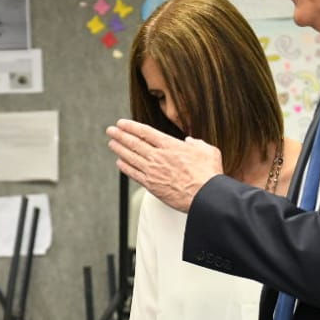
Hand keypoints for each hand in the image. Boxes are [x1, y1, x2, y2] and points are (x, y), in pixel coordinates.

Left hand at [106, 119, 223, 212]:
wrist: (205, 196)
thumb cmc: (208, 174)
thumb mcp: (208, 150)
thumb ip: (197, 143)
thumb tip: (190, 141)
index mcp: (171, 145)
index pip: (145, 132)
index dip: (131, 126)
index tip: (122, 123)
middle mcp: (158, 156)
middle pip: (134, 143)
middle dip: (120, 135)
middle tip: (111, 130)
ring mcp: (153, 171)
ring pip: (131, 157)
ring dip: (119, 149)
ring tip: (112, 143)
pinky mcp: (151, 185)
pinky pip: (134, 174)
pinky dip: (125, 167)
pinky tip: (119, 163)